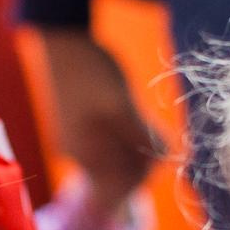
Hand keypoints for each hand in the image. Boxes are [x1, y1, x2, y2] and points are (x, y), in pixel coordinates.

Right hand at [39, 27, 165, 214]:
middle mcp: (77, 155)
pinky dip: (122, 135)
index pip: (117, 191)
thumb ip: (142, 135)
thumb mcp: (123, 104)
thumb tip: (167, 157)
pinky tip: (130, 112)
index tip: (158, 155)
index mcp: (87, 155)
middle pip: (116, 177)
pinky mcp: (76, 127)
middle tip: (158, 133)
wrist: (62, 39)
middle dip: (142, 161)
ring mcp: (75, 142)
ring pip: (112, 159)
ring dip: (134, 147)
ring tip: (144, 118)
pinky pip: (103, 144)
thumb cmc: (91, 71)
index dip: (142, 179)